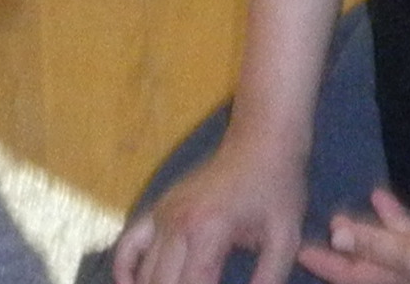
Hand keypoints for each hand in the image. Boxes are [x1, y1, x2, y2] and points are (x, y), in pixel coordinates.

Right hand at [114, 131, 311, 283]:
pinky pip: (129, 245)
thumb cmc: (277, 188)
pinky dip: (125, 271)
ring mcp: (163, 215)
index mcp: (208, 231)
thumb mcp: (285, 239)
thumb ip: (268, 280)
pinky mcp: (158, 209)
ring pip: (144, 274)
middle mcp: (177, 224)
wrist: (261, 140)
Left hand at [298, 191, 409, 283]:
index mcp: (400, 283)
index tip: (304, 249)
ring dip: (394, 222)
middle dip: (359, 239)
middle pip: (380, 260)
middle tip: (335, 216)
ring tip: (377, 194)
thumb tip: (336, 237)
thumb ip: (376, 246)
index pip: (355, 276)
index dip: (330, 263)